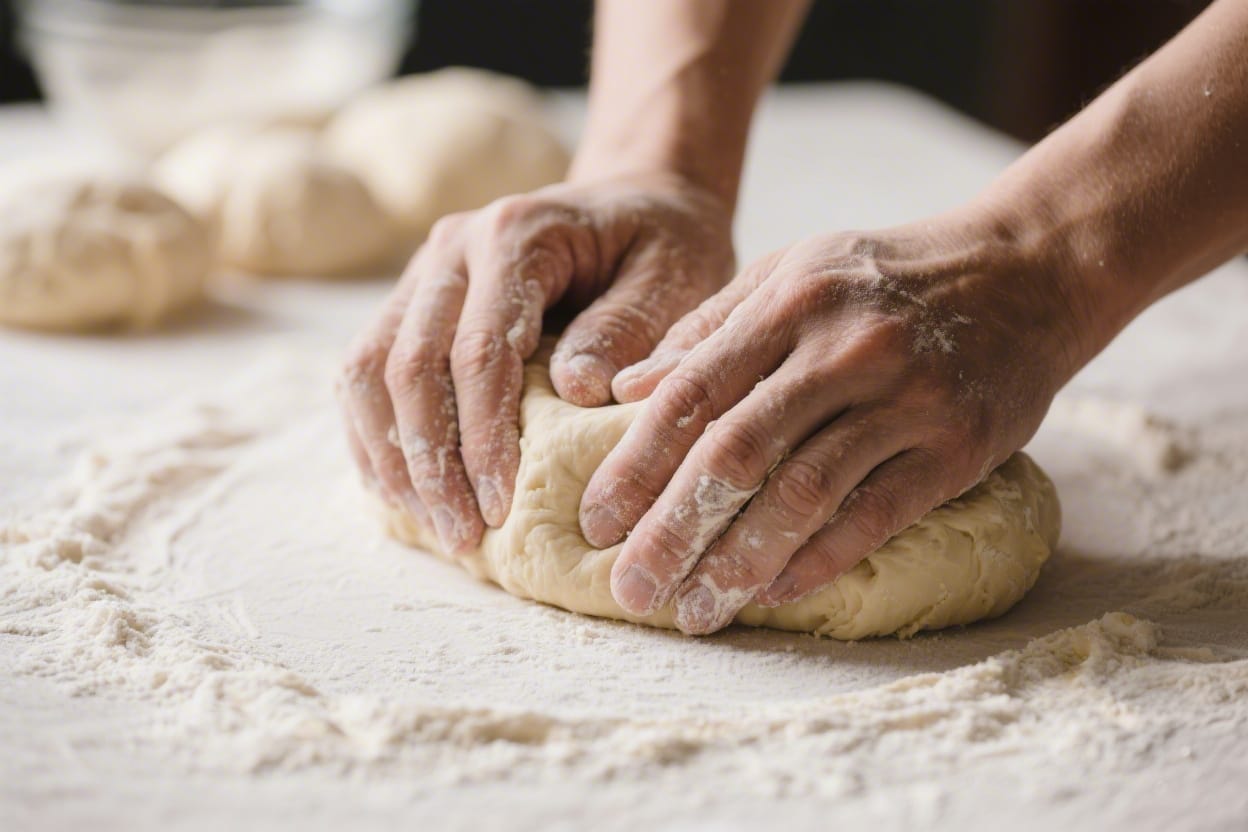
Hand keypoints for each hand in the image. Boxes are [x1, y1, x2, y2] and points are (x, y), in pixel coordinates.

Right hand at [339, 172, 734, 552]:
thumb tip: (576, 391)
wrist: (636, 201)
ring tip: (431, 525)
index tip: (501, 508)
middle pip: (408, 364)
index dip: (482, 437)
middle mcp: (453, 248)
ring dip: (391, 455)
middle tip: (462, 537)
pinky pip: (368, 369)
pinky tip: (403, 491)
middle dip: (429, 462)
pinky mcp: (413, 300)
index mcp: (516, 235)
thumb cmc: (665, 245)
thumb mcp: (676, 275)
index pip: (478, 350)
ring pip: (368, 369)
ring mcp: (424, 271)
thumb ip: (629, 327)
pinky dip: (375, 434)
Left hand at [580, 211, 1090, 633]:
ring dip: (740, 561)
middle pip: (736, 453)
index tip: (596, 522)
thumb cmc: (888, 275)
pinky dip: (818, 559)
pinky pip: (875, 515)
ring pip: (803, 494)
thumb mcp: (794, 270)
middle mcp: (843, 349)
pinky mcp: (955, 445)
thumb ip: (709, 326)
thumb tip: (625, 386)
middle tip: (631, 588)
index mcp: (789, 301)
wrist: (1028, 269)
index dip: (637, 464)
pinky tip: (772, 592)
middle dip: (672, 529)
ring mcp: (905, 398)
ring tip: (695, 610)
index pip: (692, 392)